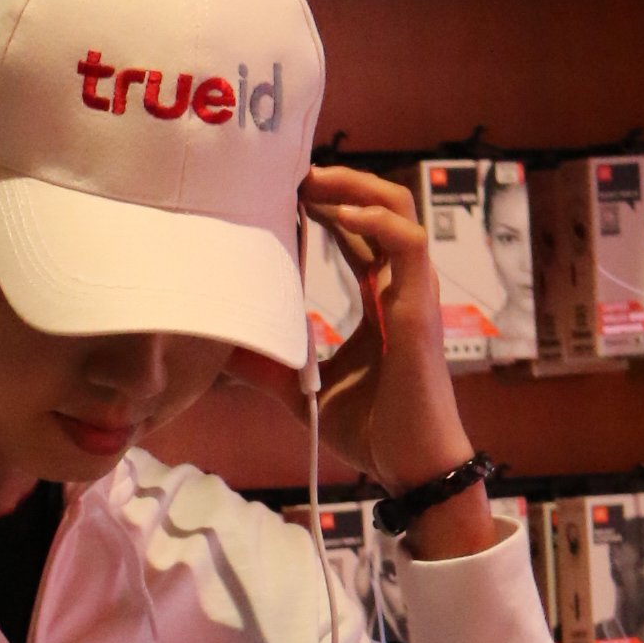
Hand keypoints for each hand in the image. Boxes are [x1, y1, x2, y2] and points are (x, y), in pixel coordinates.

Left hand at [229, 166, 478, 506]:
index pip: (359, 233)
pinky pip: (409, 244)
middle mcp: (400, 286)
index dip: (329, 205)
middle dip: (339, 182)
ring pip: (398, 210)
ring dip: (356, 188)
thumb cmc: (372, 430)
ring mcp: (414, 293)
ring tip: (315, 182)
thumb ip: (268, 368)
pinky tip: (340, 214)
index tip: (288, 192)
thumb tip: (223, 353)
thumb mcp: (304, 393)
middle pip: (380, 206)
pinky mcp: (420, 307)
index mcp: (380, 299)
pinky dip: (376, 221)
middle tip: (295, 174)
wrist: (409, 467)